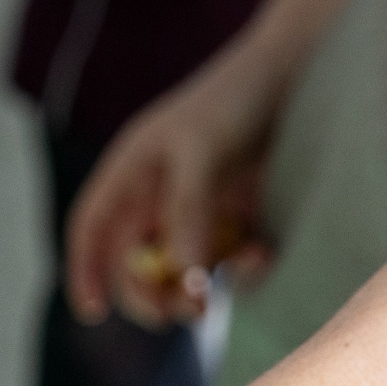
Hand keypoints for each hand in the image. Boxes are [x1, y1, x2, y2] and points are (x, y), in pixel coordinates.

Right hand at [62, 56, 281, 329]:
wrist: (300, 72)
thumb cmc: (237, 99)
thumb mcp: (200, 151)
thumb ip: (185, 213)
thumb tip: (181, 277)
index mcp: (132, 172)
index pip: (93, 228)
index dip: (85, 269)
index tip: (93, 311)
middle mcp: (160, 196)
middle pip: (136, 264)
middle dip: (151, 293)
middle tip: (178, 313)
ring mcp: (201, 211)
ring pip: (183, 272)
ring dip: (200, 290)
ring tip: (225, 287)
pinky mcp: (241, 220)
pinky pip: (230, 265)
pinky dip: (244, 270)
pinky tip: (262, 254)